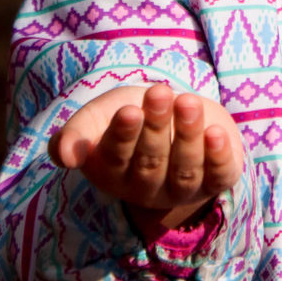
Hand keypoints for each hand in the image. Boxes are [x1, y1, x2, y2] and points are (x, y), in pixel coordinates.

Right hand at [48, 82, 243, 229]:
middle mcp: (147, 186)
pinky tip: (216, 133)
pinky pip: (219, 176)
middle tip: (160, 93)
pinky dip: (219, 157)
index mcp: (113, 171)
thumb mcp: (97, 117)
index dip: (124, 135)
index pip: (117, 157)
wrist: (172, 112)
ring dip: (188, 136)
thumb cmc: (129, 114)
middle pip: (151, 161)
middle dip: (156, 127)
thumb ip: (74, 134)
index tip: (129, 111)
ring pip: (185, 169)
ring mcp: (182, 186)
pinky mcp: (215, 179)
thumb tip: (62, 155)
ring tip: (188, 103)